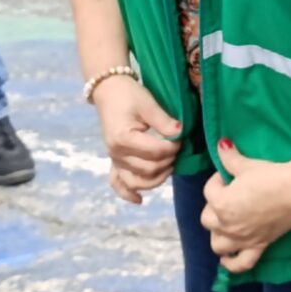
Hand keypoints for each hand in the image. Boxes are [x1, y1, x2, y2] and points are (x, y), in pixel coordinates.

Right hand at [94, 75, 181, 203]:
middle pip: (148, 170)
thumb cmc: (129, 94)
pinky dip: (128, 194)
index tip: (182, 138)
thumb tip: (180, 133)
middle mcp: (116, 153)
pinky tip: (139, 200)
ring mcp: (114, 159)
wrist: (109, 91)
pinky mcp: (114, 161)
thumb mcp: (148, 102)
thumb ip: (164, 121)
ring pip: (137, 181)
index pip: (155, 153)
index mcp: (123, 138)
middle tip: (179, 148)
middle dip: (168, 162)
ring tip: (170, 166)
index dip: (173, 148)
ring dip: (157, 178)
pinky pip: (118, 183)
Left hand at [198, 138, 290, 272]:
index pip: (209, 190)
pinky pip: (240, 264)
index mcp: (221, 203)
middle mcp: (227, 225)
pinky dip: (231, 264)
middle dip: (214, 206)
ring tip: (225, 223)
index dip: (218, 180)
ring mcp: (242, 239)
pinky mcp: (258, 246)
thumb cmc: (271, 176)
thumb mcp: (246, 165)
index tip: (229, 175)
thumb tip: (221, 145)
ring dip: (218, 235)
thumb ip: (230, 158)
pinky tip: (227, 260)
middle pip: (208, 219)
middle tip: (229, 195)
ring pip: (218, 244)